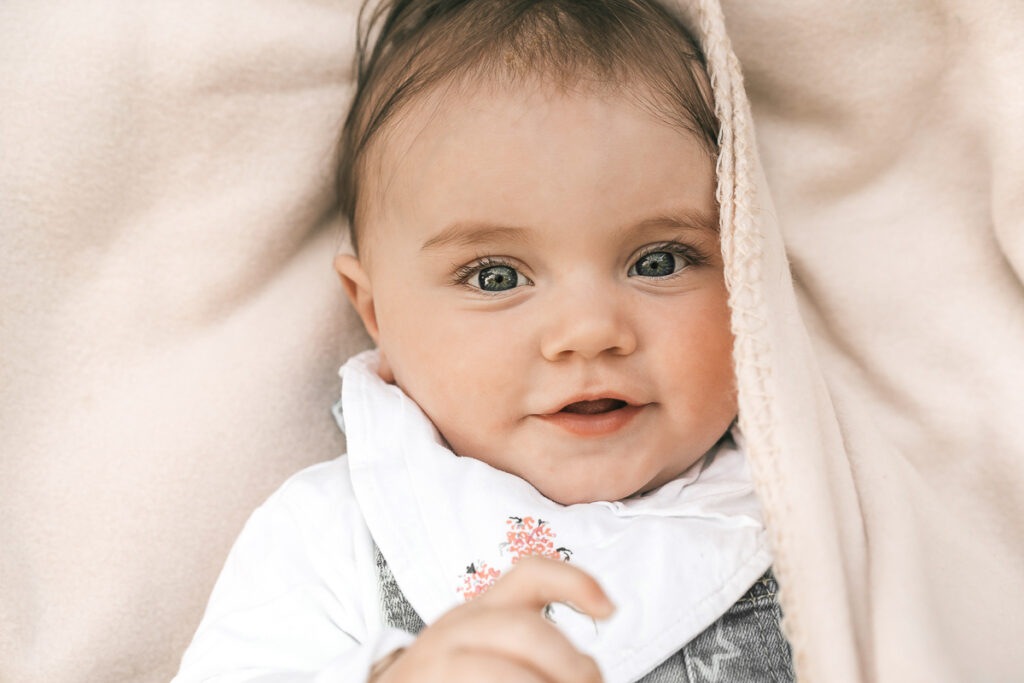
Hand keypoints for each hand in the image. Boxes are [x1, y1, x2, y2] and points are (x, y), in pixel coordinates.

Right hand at [370, 556, 613, 682]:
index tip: (609, 609)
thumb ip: (536, 652)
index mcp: (482, 611)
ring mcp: (438, 662)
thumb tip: (592, 675)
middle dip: (570, 665)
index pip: (529, 575)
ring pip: (499, 671)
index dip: (574, 582)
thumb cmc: (453, 676)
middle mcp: (458, 628)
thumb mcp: (488, 648)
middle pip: (525, 630)